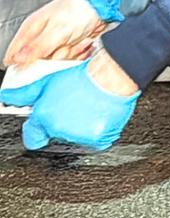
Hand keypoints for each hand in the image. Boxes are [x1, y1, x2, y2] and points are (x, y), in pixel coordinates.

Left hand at [2, 55, 138, 151]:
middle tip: (74, 105)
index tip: (44, 124)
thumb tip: (6, 97)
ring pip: (76, 137)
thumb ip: (24, 94)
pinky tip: (100, 115)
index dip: (38, 130)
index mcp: (44, 117)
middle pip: (56, 134)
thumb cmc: (83, 77)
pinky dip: (98, 130)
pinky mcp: (96, 139)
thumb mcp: (49, 81)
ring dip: (81, 126)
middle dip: (63, 123)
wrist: (111, 77)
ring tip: (89, 107)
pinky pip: (95, 141)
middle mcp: (58, 129)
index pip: (32, 137)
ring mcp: (78, 135)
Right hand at [4, 0, 105, 68]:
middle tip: (67, 44)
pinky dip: (80, 52)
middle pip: (38, 62)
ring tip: (79, 40)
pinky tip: (85, 42)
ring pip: (56, 61)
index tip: (39, 63)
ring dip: (71, 53)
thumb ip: (38, 47)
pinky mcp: (69, 45)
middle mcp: (41, 36)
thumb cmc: (81, 8)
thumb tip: (19, 60)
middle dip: (56, 56)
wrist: (104, 3)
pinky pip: (70, 59)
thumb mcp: (58, 30)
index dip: (23, 64)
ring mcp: (56, 41)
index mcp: (32, 29)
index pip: (14, 54)